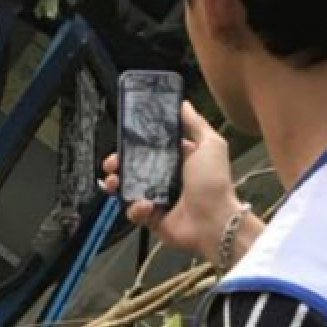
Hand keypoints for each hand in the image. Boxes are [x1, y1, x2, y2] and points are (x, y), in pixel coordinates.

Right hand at [101, 102, 247, 264]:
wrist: (214, 222)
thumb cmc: (214, 182)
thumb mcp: (211, 144)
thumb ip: (196, 123)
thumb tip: (184, 104)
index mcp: (180, 159)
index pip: (152, 147)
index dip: (135, 143)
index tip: (123, 140)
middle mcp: (168, 179)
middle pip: (135, 167)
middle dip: (118, 164)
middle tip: (111, 164)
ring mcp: (159, 199)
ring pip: (129, 189)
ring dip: (118, 184)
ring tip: (114, 183)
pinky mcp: (153, 219)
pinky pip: (134, 211)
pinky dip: (136, 208)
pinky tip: (146, 205)